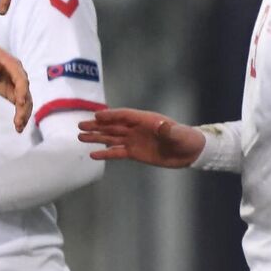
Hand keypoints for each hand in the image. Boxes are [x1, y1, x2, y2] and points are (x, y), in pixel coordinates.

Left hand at [0, 40, 31, 132]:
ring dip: (24, 114)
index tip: (20, 102)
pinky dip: (21, 115)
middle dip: (24, 108)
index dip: (22, 91)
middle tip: (19, 122)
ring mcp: (18, 85)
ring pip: (26, 101)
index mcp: (13, 65)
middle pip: (26, 93)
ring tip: (19, 128)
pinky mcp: (14, 92)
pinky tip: (19, 127)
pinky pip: (21, 105)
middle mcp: (19, 76)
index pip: (21, 79)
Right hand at [78, 108, 205, 167]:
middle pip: (113, 126)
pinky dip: (105, 153)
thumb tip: (162, 126)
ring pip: (111, 138)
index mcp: (145, 120)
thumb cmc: (185, 138)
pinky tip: (93, 155)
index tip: (97, 117)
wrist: (190, 152)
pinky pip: (117, 153)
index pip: (124, 116)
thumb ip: (169, 130)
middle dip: (97, 126)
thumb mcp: (179, 134)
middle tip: (80, 126)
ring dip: (96, 137)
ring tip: (81, 137)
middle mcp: (136, 129)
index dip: (111, 116)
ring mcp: (134, 140)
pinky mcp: (134, 153)